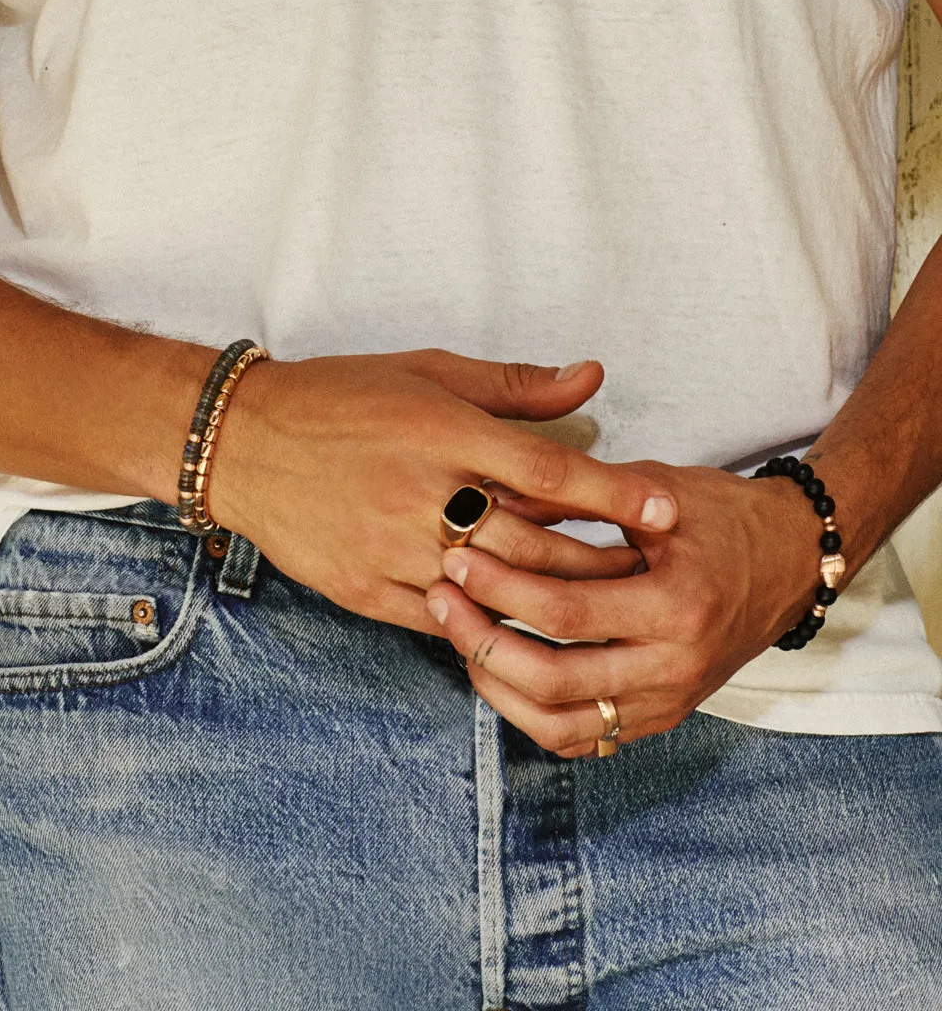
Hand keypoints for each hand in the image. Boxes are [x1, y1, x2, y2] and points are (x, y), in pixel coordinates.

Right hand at [209, 350, 678, 633]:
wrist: (242, 444)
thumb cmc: (340, 398)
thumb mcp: (426, 373)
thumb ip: (514, 386)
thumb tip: (590, 378)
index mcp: (441, 434)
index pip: (549, 472)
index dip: (614, 494)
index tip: (665, 511)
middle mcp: (421, 496)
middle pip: (532, 544)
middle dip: (597, 561)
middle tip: (643, 570)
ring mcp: (391, 550)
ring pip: (493, 590)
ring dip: (550, 599)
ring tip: (597, 601)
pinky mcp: (366, 591)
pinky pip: (445, 619)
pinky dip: (488, 621)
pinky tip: (520, 621)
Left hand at [425, 462, 821, 753]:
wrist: (791, 561)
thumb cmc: (723, 517)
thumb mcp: (657, 490)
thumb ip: (579, 497)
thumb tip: (493, 499)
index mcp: (678, 605)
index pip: (565, 613)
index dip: (498, 588)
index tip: (455, 559)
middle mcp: (674, 667)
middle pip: (553, 680)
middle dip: (481, 641)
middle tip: (439, 601)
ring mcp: (667, 701)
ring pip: (559, 725)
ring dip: (496, 687)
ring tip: (460, 639)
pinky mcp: (659, 717)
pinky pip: (583, 740)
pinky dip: (532, 714)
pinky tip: (500, 675)